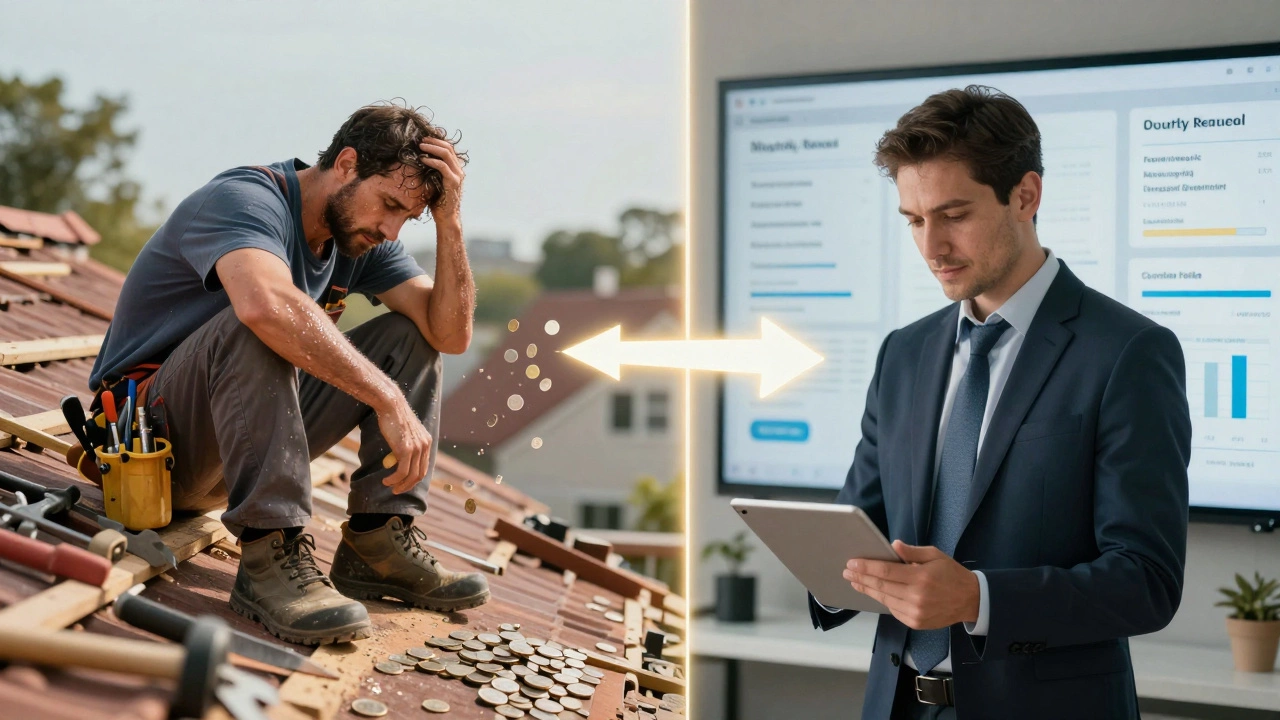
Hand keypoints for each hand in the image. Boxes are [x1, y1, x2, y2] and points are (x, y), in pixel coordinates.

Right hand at [377, 397, 432, 493]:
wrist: (391, 405)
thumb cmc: (393, 417)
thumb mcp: (404, 433)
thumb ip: (405, 446)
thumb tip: (396, 460)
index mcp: (426, 441)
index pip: (424, 466)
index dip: (414, 478)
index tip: (403, 483)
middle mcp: (425, 446)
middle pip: (419, 474)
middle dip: (408, 485)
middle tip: (396, 490)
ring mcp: (417, 448)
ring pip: (411, 476)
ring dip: (400, 485)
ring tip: (390, 487)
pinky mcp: (406, 450)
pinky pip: (402, 472)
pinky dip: (394, 480)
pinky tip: (386, 481)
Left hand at [419, 137, 464, 219]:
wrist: (446, 218)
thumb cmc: (438, 203)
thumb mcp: (434, 183)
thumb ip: (432, 172)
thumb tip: (418, 161)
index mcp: (456, 170)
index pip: (449, 149)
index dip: (437, 142)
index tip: (424, 139)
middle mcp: (459, 171)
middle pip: (449, 148)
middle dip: (434, 141)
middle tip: (421, 140)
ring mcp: (457, 176)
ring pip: (447, 154)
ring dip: (432, 147)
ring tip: (420, 146)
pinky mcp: (453, 182)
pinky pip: (442, 166)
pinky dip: (432, 160)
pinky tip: (422, 159)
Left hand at [843, 540, 979, 630]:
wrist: (970, 600)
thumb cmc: (951, 574)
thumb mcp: (935, 555)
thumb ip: (912, 551)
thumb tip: (893, 545)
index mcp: (921, 577)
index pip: (886, 572)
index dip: (866, 567)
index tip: (852, 563)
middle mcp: (916, 597)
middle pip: (881, 587)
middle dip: (861, 578)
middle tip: (847, 571)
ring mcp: (915, 612)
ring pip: (884, 599)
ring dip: (867, 590)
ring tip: (855, 581)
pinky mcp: (915, 622)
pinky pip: (892, 609)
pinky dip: (882, 600)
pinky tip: (873, 592)